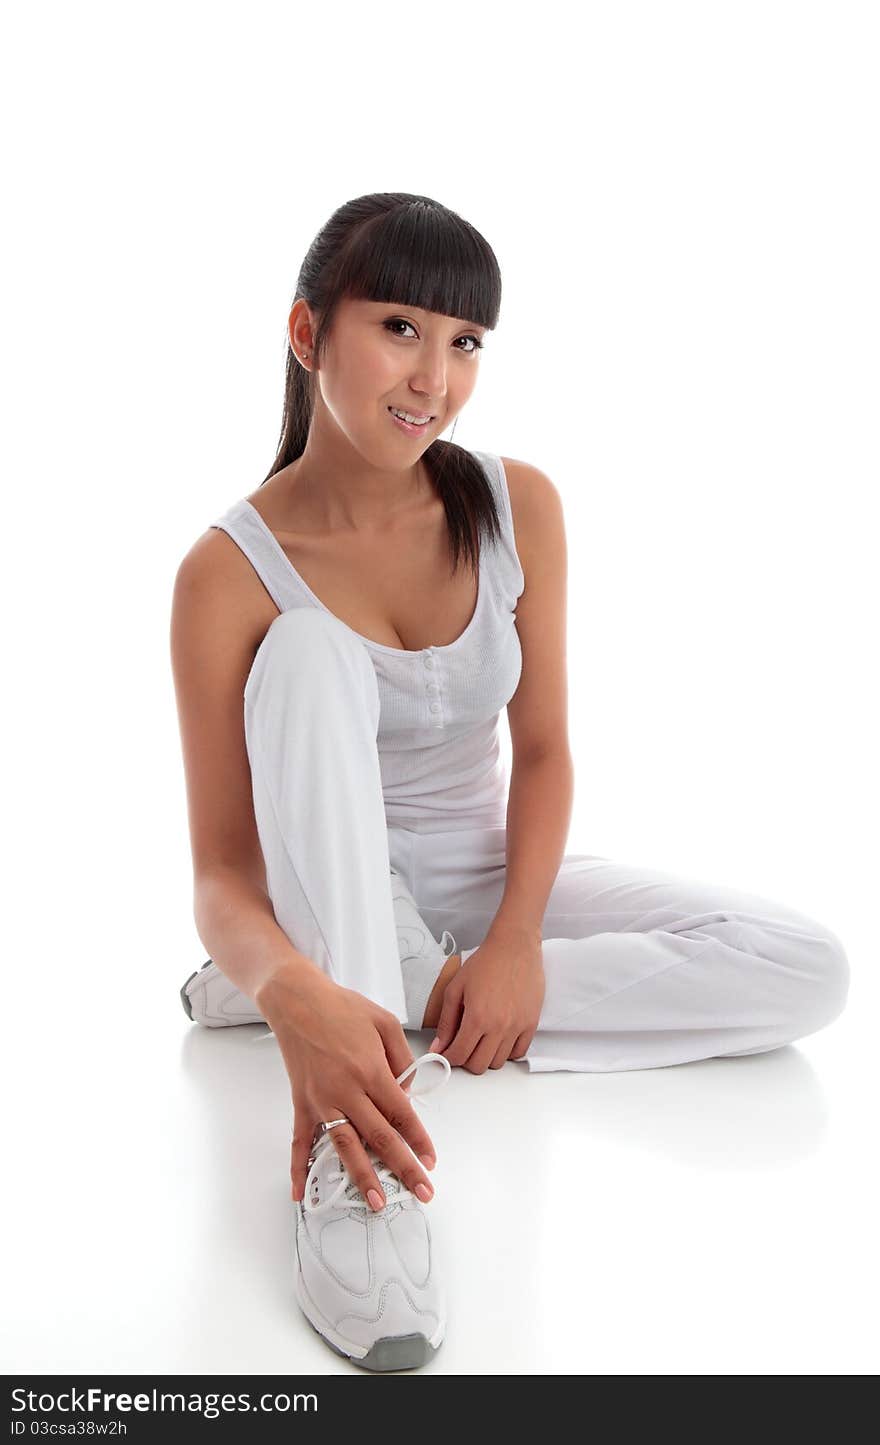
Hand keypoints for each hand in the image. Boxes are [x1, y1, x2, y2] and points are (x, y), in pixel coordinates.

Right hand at [256, 966, 438, 1210]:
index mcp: (371, 1070)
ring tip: (376, 1202)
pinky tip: (302, 1194)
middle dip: (403, 1168)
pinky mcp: (301, 1103)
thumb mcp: (385, 1023)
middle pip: (380, 1137)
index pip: (402, 1114)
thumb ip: (401, 1060)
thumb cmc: (344, 1008)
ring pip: (345, 1146)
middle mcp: (346, 1090)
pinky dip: (299, 1169)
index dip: (419, 1140)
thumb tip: (406, 1094)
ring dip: (362, 1176)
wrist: (297, 1000)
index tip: (432, 1161)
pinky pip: (300, 1142)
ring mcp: (321, 1100)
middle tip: (422, 1193)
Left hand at [431, 924, 544, 1072]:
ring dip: (486, 1057)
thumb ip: (446, 1022)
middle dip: (465, 1061)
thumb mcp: (455, 988)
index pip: (460, 1055)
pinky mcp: (532, 1023)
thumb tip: (439, 1046)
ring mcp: (517, 1027)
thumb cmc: (485, 962)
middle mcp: (499, 1026)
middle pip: (479, 1065)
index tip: (446, 1054)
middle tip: (461, 1047)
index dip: (449, 1058)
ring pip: (499, 1062)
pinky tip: (498, 1039)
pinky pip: (519, 1053)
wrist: (514, 946)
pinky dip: (506, 1052)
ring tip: (480, 1042)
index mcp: (477, 1017)